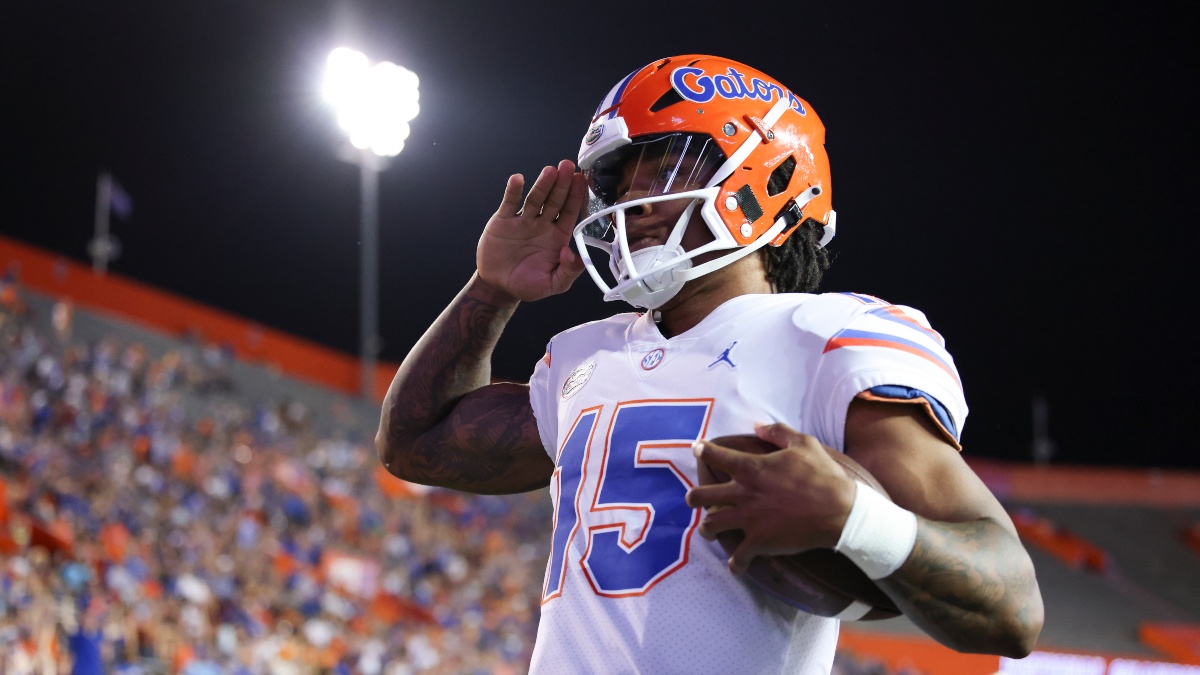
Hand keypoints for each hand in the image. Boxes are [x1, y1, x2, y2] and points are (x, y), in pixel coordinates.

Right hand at [476, 160, 588, 301]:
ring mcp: (524, 220)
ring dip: (542, 185)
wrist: (498, 286)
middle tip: (567, 167)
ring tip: (549, 171)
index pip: (570, 213)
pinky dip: (513, 191)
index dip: (576, 197)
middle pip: (555, 201)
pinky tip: (517, 180)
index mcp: (558, 237)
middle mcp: (543, 224)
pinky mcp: (504, 220)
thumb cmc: (527, 284)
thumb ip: (568, 272)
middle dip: (562, 184)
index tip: (581, 181)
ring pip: (535, 199)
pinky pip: (509, 204)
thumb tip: (574, 255)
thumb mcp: (553, 284)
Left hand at [685, 422, 856, 574]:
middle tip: (695, 499)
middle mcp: (743, 493)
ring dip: (707, 529)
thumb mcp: (803, 443)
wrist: (840, 510)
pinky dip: (736, 564)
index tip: (697, 449)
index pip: (715, 455)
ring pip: (711, 525)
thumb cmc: (823, 475)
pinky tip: (736, 567)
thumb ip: (777, 432)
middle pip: (700, 495)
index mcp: (751, 467)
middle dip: (693, 497)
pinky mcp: (759, 541)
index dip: (702, 450)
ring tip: (709, 530)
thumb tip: (757, 425)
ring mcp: (749, 519)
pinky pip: (739, 557)